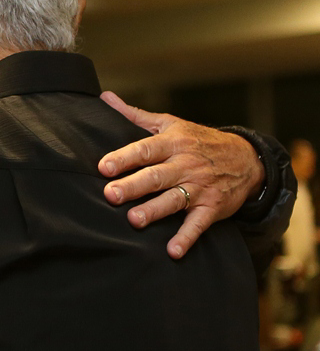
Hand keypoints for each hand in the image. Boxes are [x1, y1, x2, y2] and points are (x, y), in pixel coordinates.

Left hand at [98, 92, 264, 258]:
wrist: (246, 157)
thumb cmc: (198, 140)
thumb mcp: (170, 123)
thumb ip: (135, 115)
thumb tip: (104, 98)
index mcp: (173, 143)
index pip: (145, 149)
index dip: (124, 158)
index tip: (104, 166)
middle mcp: (185, 164)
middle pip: (156, 176)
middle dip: (133, 186)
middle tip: (111, 195)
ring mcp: (200, 187)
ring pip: (174, 199)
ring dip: (154, 210)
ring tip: (134, 220)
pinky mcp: (212, 207)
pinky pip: (198, 224)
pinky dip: (187, 238)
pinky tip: (172, 251)